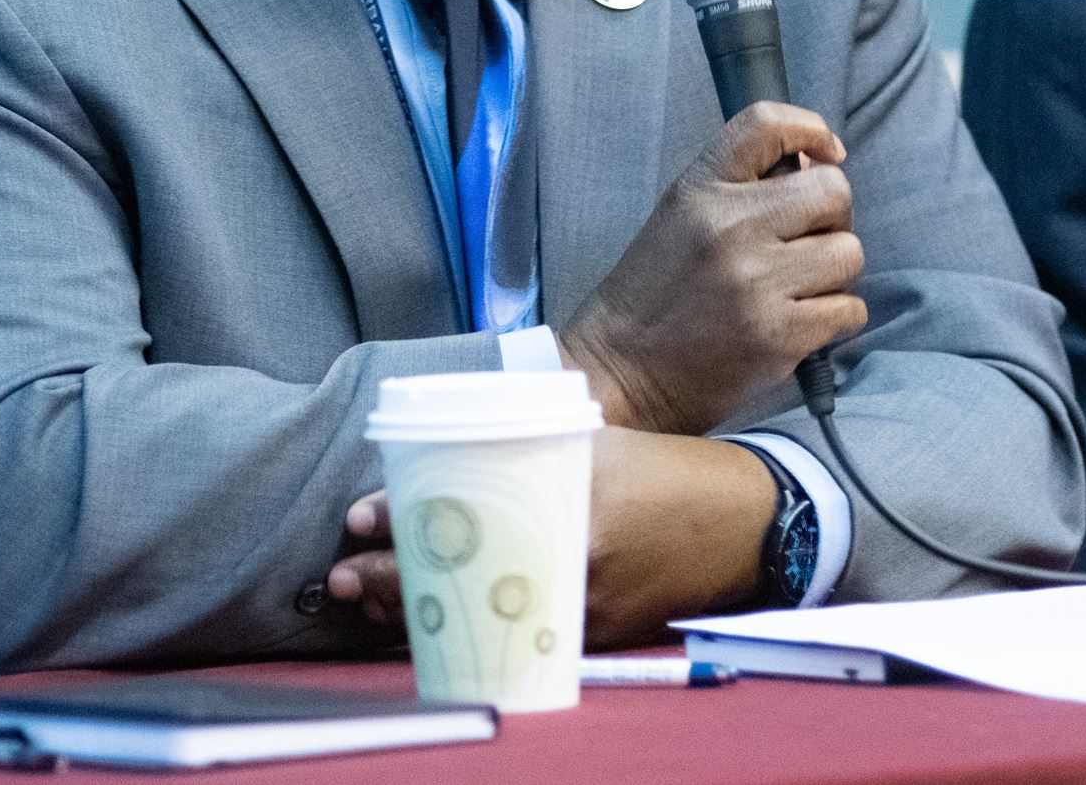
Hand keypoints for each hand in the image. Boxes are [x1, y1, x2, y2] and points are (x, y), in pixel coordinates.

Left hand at [321, 432, 779, 647]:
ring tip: (368, 599)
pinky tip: (430, 627)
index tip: (360, 517)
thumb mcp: (598, 444)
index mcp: (572, 502)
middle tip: (342, 576)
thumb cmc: (667, 472)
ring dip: (417, 613)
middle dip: (390, 581)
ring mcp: (581, 609)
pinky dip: (467, 632)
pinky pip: (512, 641)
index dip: (402, 521)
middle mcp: (571, 562)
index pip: (464, 515)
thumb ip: (532, 449)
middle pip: (458, 580)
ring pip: (478, 619)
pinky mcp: (592, 639)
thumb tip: (451, 454)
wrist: (743, 525)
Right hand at [558, 104, 867, 434]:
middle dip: (832, 217)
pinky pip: (849, 310)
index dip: (810, 129)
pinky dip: (837, 318)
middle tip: (808, 241)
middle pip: (833, 191)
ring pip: (849, 253)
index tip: (825, 153)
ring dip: (836, 273)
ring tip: (800, 288)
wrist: (621, 372)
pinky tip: (804, 323)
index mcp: (700, 190)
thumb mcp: (682, 216)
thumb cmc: (654, 295)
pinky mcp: (777, 336)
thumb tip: (817, 165)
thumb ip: (740, 188)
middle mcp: (730, 228)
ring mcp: (756, 282)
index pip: (766, 123)